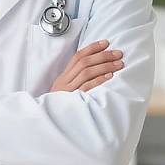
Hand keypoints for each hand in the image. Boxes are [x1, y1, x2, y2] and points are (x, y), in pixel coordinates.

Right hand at [7, 40, 123, 164]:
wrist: (45, 121)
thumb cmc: (59, 107)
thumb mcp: (64, 91)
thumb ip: (75, 80)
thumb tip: (93, 70)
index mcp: (63, 77)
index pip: (78, 56)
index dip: (92, 48)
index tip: (106, 42)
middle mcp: (65, 81)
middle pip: (84, 62)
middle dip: (103, 55)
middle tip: (118, 53)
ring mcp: (69, 90)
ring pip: (87, 72)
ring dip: (104, 66)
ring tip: (119, 63)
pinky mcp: (73, 100)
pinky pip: (87, 87)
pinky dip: (99, 80)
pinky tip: (110, 76)